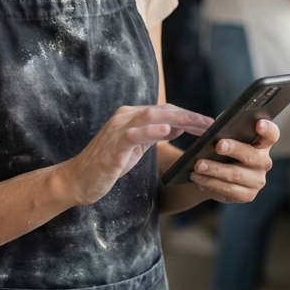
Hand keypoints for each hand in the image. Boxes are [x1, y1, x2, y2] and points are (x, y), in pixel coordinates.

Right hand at [63, 104, 212, 207]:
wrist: (79, 179)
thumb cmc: (108, 164)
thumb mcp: (136, 147)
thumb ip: (153, 135)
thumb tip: (177, 126)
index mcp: (131, 117)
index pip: (165, 111)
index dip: (188, 115)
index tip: (209, 123)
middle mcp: (124, 117)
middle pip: (162, 110)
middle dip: (188, 116)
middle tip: (210, 123)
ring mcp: (117, 130)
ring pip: (150, 116)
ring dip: (177, 119)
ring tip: (197, 124)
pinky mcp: (112, 147)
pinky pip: (133, 135)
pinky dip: (150, 131)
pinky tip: (167, 131)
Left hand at [187, 118, 278, 202]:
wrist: (218, 175)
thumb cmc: (224, 150)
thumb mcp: (226, 137)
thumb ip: (225, 131)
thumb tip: (214, 130)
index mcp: (262, 143)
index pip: (271, 135)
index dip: (267, 129)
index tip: (258, 123)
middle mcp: (264, 162)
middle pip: (251, 155)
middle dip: (234, 149)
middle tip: (218, 145)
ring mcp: (257, 180)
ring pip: (236, 174)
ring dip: (215, 169)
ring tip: (198, 165)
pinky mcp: (247, 195)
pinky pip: (228, 189)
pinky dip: (210, 182)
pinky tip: (197, 177)